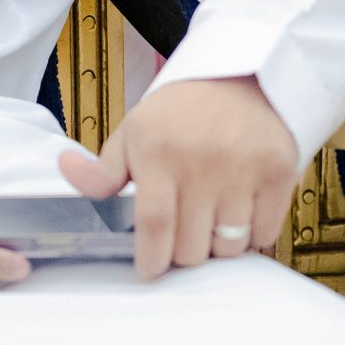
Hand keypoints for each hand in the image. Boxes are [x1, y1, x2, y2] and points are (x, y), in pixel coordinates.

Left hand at [60, 75, 298, 279]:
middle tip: (182, 238)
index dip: (152, 259)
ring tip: (211, 222)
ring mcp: (245, 168)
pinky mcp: (279, 171)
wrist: (243, 74)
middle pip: (191, 246)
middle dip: (182, 254)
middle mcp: (203, 162)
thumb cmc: (182, 110)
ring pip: (229, 246)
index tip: (150, 270)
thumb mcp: (135, 130)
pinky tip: (239, 213)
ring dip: (217, 246)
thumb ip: (102, 167)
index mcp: (160, 152)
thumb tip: (66, 168)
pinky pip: (264, 232)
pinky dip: (251, 235)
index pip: (155, 224)